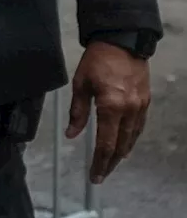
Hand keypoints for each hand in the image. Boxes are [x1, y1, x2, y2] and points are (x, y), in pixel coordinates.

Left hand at [67, 41, 151, 183]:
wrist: (121, 41)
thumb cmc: (97, 60)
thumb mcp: (81, 84)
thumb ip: (78, 112)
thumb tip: (72, 134)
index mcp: (111, 107)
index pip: (105, 143)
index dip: (100, 162)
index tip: (94, 176)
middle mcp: (129, 110)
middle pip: (121, 146)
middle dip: (110, 163)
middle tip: (101, 175)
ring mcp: (140, 107)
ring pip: (132, 138)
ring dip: (121, 153)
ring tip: (110, 163)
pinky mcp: (145, 102)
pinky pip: (138, 127)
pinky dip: (130, 139)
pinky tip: (125, 144)